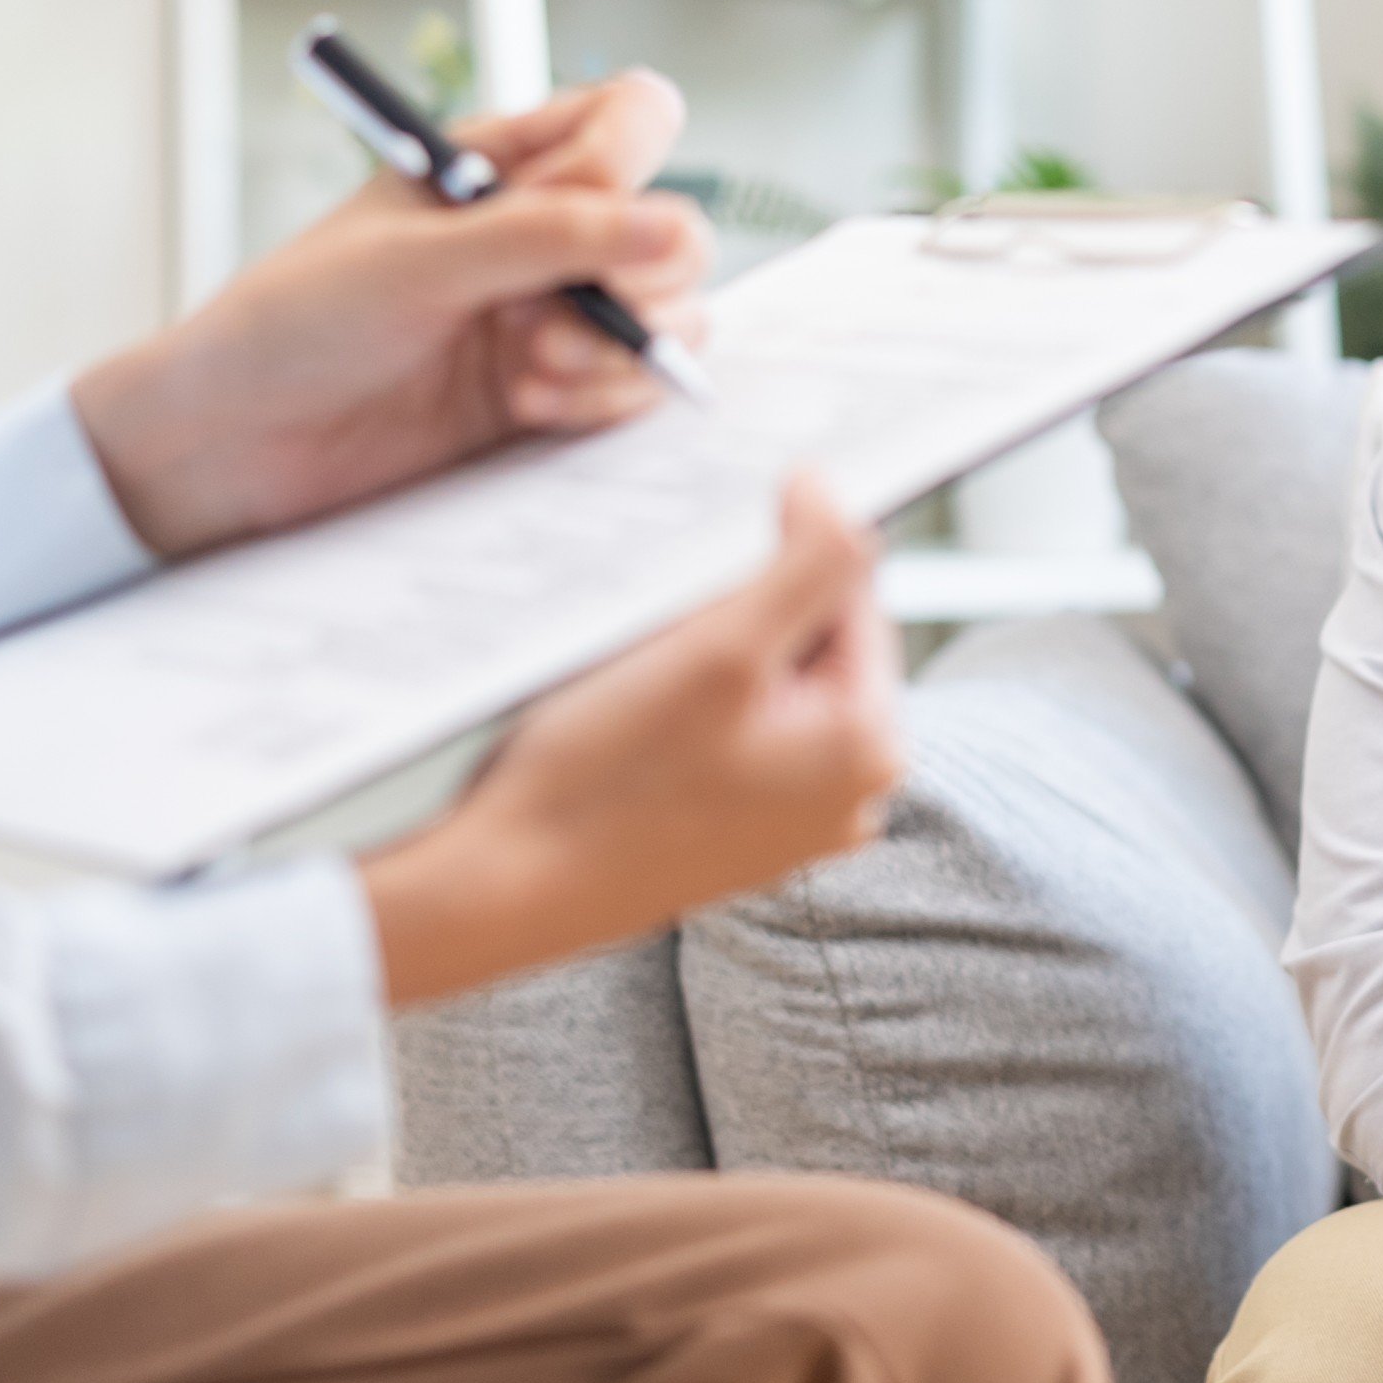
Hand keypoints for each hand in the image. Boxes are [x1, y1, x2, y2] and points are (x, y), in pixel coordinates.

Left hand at [73, 72, 717, 557]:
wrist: (240, 442)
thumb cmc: (297, 323)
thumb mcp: (420, 262)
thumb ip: (551, 237)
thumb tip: (673, 225)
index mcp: (502, 162)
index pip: (631, 120)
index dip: (630, 163)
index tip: (584, 213)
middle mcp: (542, 231)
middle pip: (672, 229)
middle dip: (634, 280)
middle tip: (548, 319)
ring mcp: (554, 313)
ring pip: (672, 315)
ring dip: (616, 350)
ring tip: (529, 373)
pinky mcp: (555, 389)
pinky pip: (636, 388)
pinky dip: (600, 401)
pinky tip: (527, 407)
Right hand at [357, 474, 900, 1008]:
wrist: (509, 890)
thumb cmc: (607, 781)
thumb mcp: (719, 650)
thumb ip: (806, 564)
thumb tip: (835, 492)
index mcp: (873, 749)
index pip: (854, 599)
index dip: (777, 567)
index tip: (700, 586)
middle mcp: (853, 797)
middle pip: (814, 645)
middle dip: (745, 624)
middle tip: (665, 653)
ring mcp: (798, 822)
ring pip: (770, 687)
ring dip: (715, 665)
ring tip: (646, 696)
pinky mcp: (743, 834)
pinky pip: (738, 738)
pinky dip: (695, 715)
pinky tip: (639, 731)